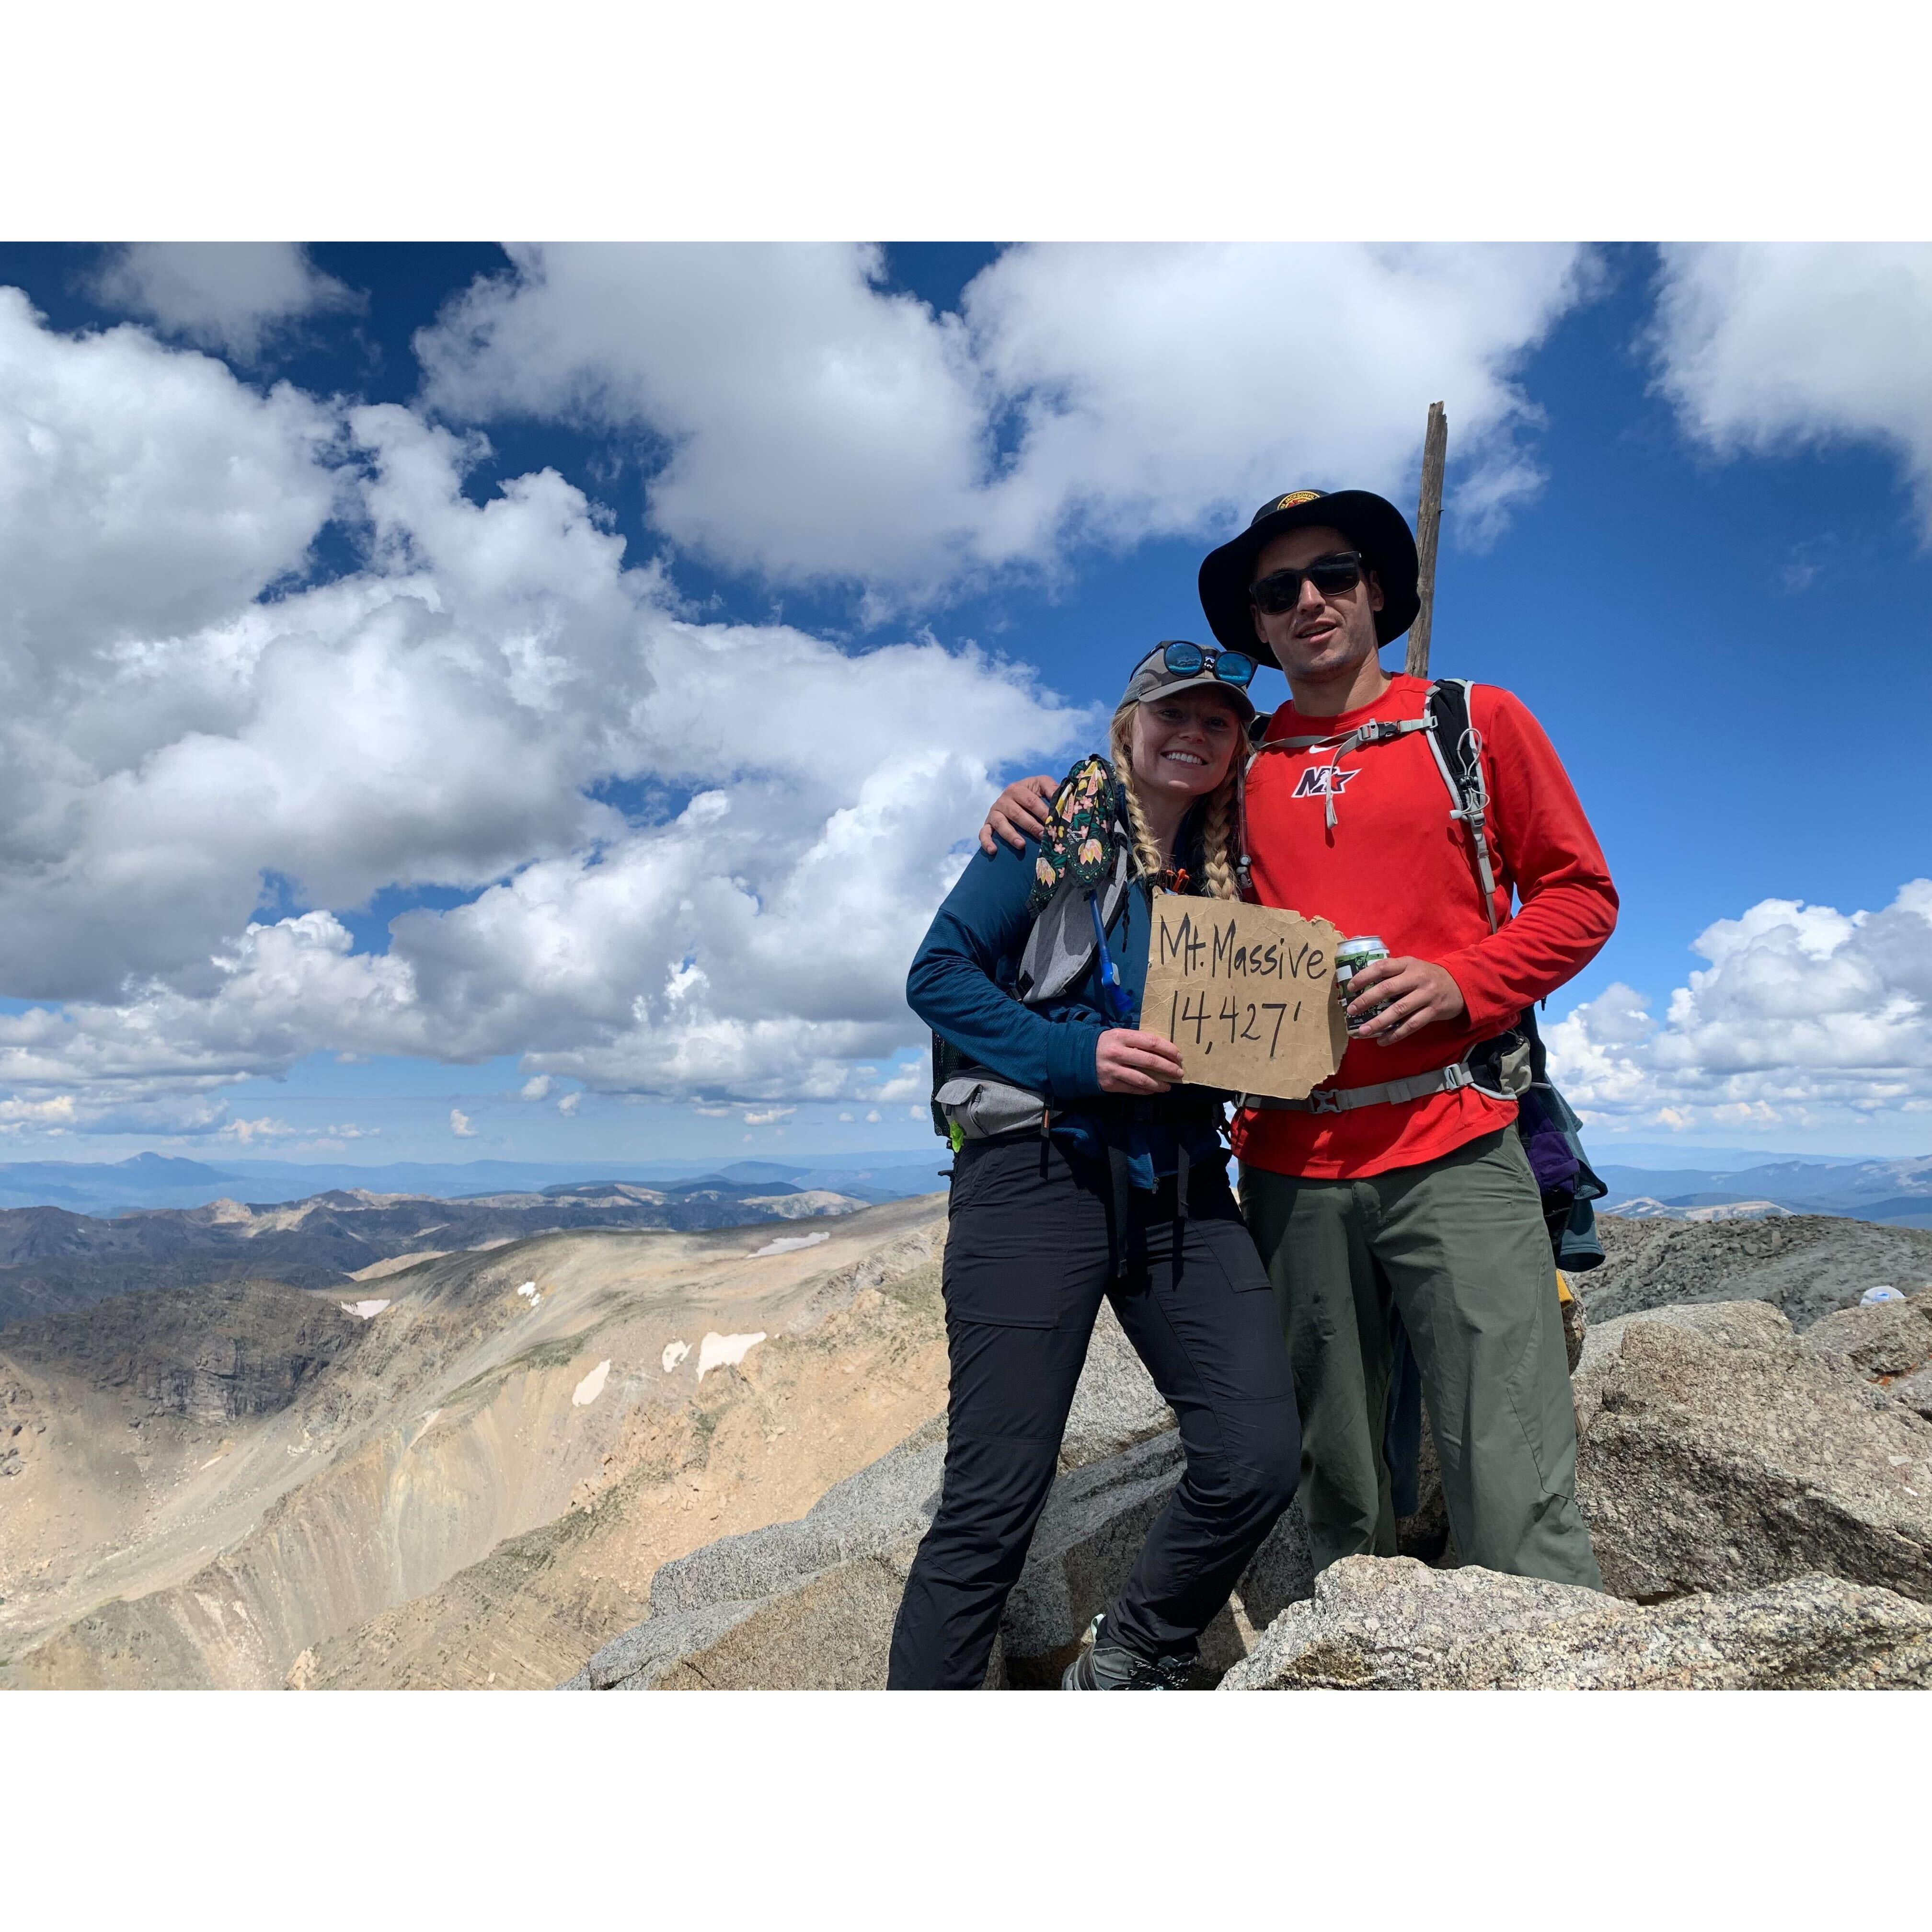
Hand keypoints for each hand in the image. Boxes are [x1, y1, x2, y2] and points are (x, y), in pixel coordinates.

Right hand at [978, 775, 1057, 855]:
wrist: (1015, 796)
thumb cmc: (1033, 793)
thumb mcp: (1042, 785)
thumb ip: (1052, 788)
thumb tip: (1062, 798)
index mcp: (1018, 788)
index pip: (1031, 801)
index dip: (1042, 812)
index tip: (1052, 823)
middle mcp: (1004, 799)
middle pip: (1017, 813)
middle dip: (1031, 826)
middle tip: (1043, 836)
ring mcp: (995, 812)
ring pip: (1001, 824)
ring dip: (1011, 835)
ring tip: (1022, 845)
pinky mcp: (988, 824)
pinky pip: (984, 833)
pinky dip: (987, 842)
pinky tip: (994, 850)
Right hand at [1095, 1028, 1185, 1094]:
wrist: (1079, 1057)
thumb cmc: (1105, 1044)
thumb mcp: (1119, 1035)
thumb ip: (1137, 1040)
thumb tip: (1163, 1050)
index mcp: (1122, 1036)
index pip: (1151, 1042)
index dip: (1168, 1050)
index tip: (1178, 1056)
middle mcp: (1118, 1053)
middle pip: (1150, 1061)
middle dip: (1168, 1068)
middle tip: (1179, 1072)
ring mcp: (1113, 1069)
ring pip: (1142, 1079)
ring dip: (1159, 1083)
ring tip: (1169, 1085)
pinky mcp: (1110, 1084)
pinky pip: (1133, 1089)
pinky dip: (1146, 1090)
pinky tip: (1154, 1090)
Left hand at [1346, 956, 1466, 1044]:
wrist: (1459, 984)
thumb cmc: (1427, 976)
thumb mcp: (1412, 967)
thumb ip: (1392, 972)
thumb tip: (1362, 984)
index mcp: (1408, 964)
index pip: (1382, 967)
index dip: (1364, 976)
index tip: (1350, 987)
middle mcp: (1417, 978)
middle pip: (1388, 989)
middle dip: (1367, 1000)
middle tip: (1351, 1011)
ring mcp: (1426, 995)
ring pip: (1399, 1010)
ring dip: (1379, 1022)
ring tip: (1363, 1031)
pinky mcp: (1433, 1011)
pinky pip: (1411, 1025)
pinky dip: (1395, 1034)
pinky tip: (1382, 1041)